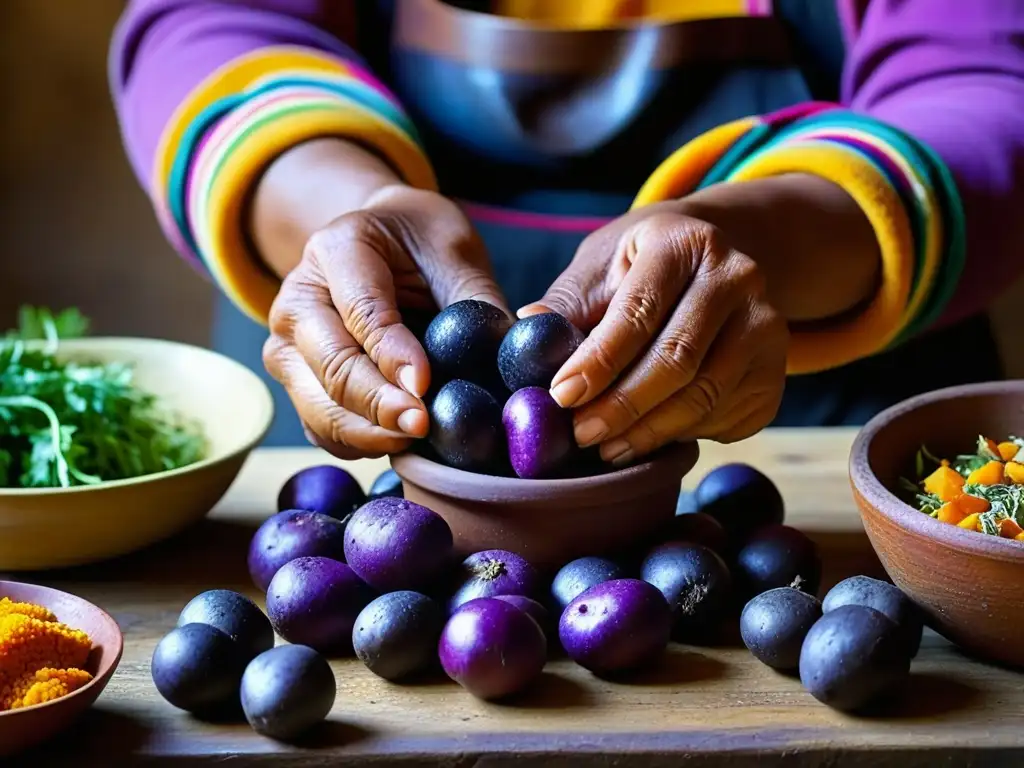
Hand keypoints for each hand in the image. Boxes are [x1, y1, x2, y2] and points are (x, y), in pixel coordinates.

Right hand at [263, 185, 507, 459]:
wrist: (383, 242)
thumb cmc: (424, 245)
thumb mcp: (457, 255)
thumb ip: (476, 305)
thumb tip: (505, 367)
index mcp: (337, 249)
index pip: (361, 311)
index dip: (392, 353)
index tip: (426, 384)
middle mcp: (299, 297)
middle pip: (331, 364)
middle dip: (378, 403)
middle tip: (424, 424)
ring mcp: (289, 344)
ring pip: (318, 405)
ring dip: (368, 432)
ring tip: (418, 438)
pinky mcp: (296, 382)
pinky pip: (322, 428)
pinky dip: (360, 443)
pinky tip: (401, 441)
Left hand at [521, 202, 788, 464]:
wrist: (710, 265)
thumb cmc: (638, 269)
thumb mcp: (598, 269)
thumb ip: (564, 307)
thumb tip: (525, 338)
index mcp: (684, 242)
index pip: (639, 312)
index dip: (598, 361)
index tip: (561, 396)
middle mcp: (738, 277)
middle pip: (677, 360)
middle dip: (621, 405)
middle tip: (580, 434)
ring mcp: (768, 325)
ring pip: (705, 396)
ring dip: (649, 431)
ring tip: (606, 446)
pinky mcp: (776, 370)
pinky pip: (728, 416)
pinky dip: (683, 435)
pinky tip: (647, 437)